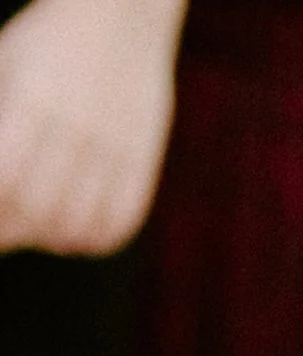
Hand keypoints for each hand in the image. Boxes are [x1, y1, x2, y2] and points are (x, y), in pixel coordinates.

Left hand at [0, 0, 180, 257]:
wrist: (120, 17)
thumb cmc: (47, 43)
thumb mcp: (8, 67)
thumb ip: (0, 125)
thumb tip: (0, 188)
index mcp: (34, 100)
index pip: (6, 183)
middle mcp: (76, 127)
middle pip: (39, 211)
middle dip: (15, 232)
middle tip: (7, 233)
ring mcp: (114, 145)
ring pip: (78, 226)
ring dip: (52, 239)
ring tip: (41, 230)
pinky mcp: (142, 159)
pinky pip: (118, 222)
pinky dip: (93, 238)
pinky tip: (77, 230)